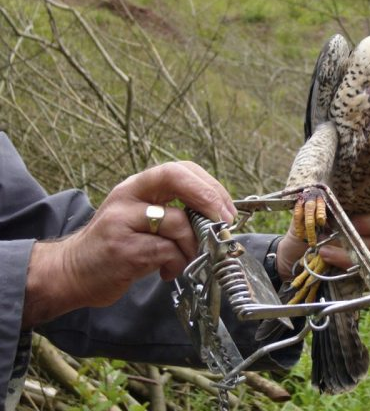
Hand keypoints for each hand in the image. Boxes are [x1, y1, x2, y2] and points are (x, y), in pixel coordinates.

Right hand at [23, 162, 235, 327]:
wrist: (71, 272)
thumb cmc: (115, 245)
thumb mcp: (141, 218)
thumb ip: (172, 210)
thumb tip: (217, 217)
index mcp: (137, 186)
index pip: (178, 169)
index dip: (208, 185)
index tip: (226, 208)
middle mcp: (128, 197)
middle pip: (176, 178)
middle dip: (208, 199)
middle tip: (223, 223)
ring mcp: (123, 221)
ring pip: (178, 222)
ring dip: (193, 245)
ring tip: (186, 259)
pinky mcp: (124, 250)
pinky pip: (168, 251)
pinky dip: (178, 264)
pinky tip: (167, 271)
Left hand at [275, 184, 369, 279]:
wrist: (293, 249)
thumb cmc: (307, 218)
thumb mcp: (311, 199)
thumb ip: (322, 188)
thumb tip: (321, 178)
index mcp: (369, 199)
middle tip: (352, 222)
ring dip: (359, 241)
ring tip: (330, 239)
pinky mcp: (368, 267)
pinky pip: (369, 266)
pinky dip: (346, 259)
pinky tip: (327, 253)